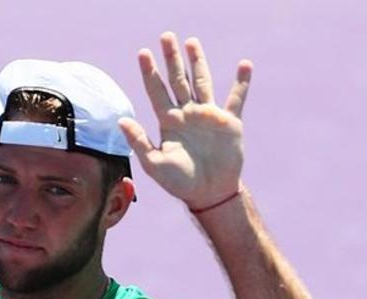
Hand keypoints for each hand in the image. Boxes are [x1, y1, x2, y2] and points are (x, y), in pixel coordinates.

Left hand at [118, 32, 251, 209]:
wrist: (209, 193)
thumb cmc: (180, 182)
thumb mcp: (154, 164)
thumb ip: (139, 141)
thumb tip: (121, 121)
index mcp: (168, 122)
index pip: (156, 91)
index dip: (150, 72)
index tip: (143, 53)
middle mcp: (187, 114)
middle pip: (177, 80)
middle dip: (171, 58)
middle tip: (166, 36)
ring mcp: (208, 116)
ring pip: (202, 82)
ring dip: (198, 62)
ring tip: (191, 42)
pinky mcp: (229, 122)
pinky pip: (236, 98)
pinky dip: (241, 83)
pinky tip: (244, 65)